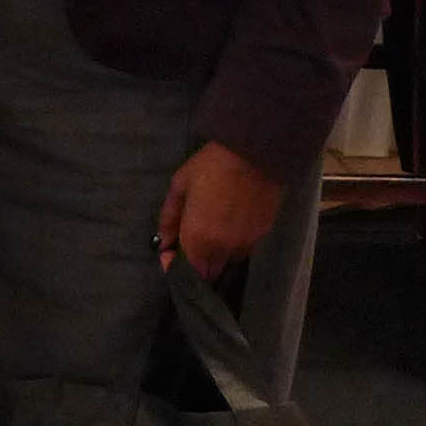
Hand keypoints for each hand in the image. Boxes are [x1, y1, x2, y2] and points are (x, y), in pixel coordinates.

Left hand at [156, 141, 283, 281]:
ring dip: (217, 257)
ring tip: (211, 237)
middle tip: (189, 246)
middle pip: (210, 273)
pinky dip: (234, 247)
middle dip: (197, 265)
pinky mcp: (263, 234)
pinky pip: (245, 250)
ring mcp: (246, 243)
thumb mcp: (180, 185)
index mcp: (199, 237)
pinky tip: (230, 229)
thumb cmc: (211, 166)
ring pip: (229, 263)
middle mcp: (223, 247)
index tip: (170, 254)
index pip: (188, 272)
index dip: (175, 268)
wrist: (254, 152)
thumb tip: (163, 242)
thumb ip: (169, 218)